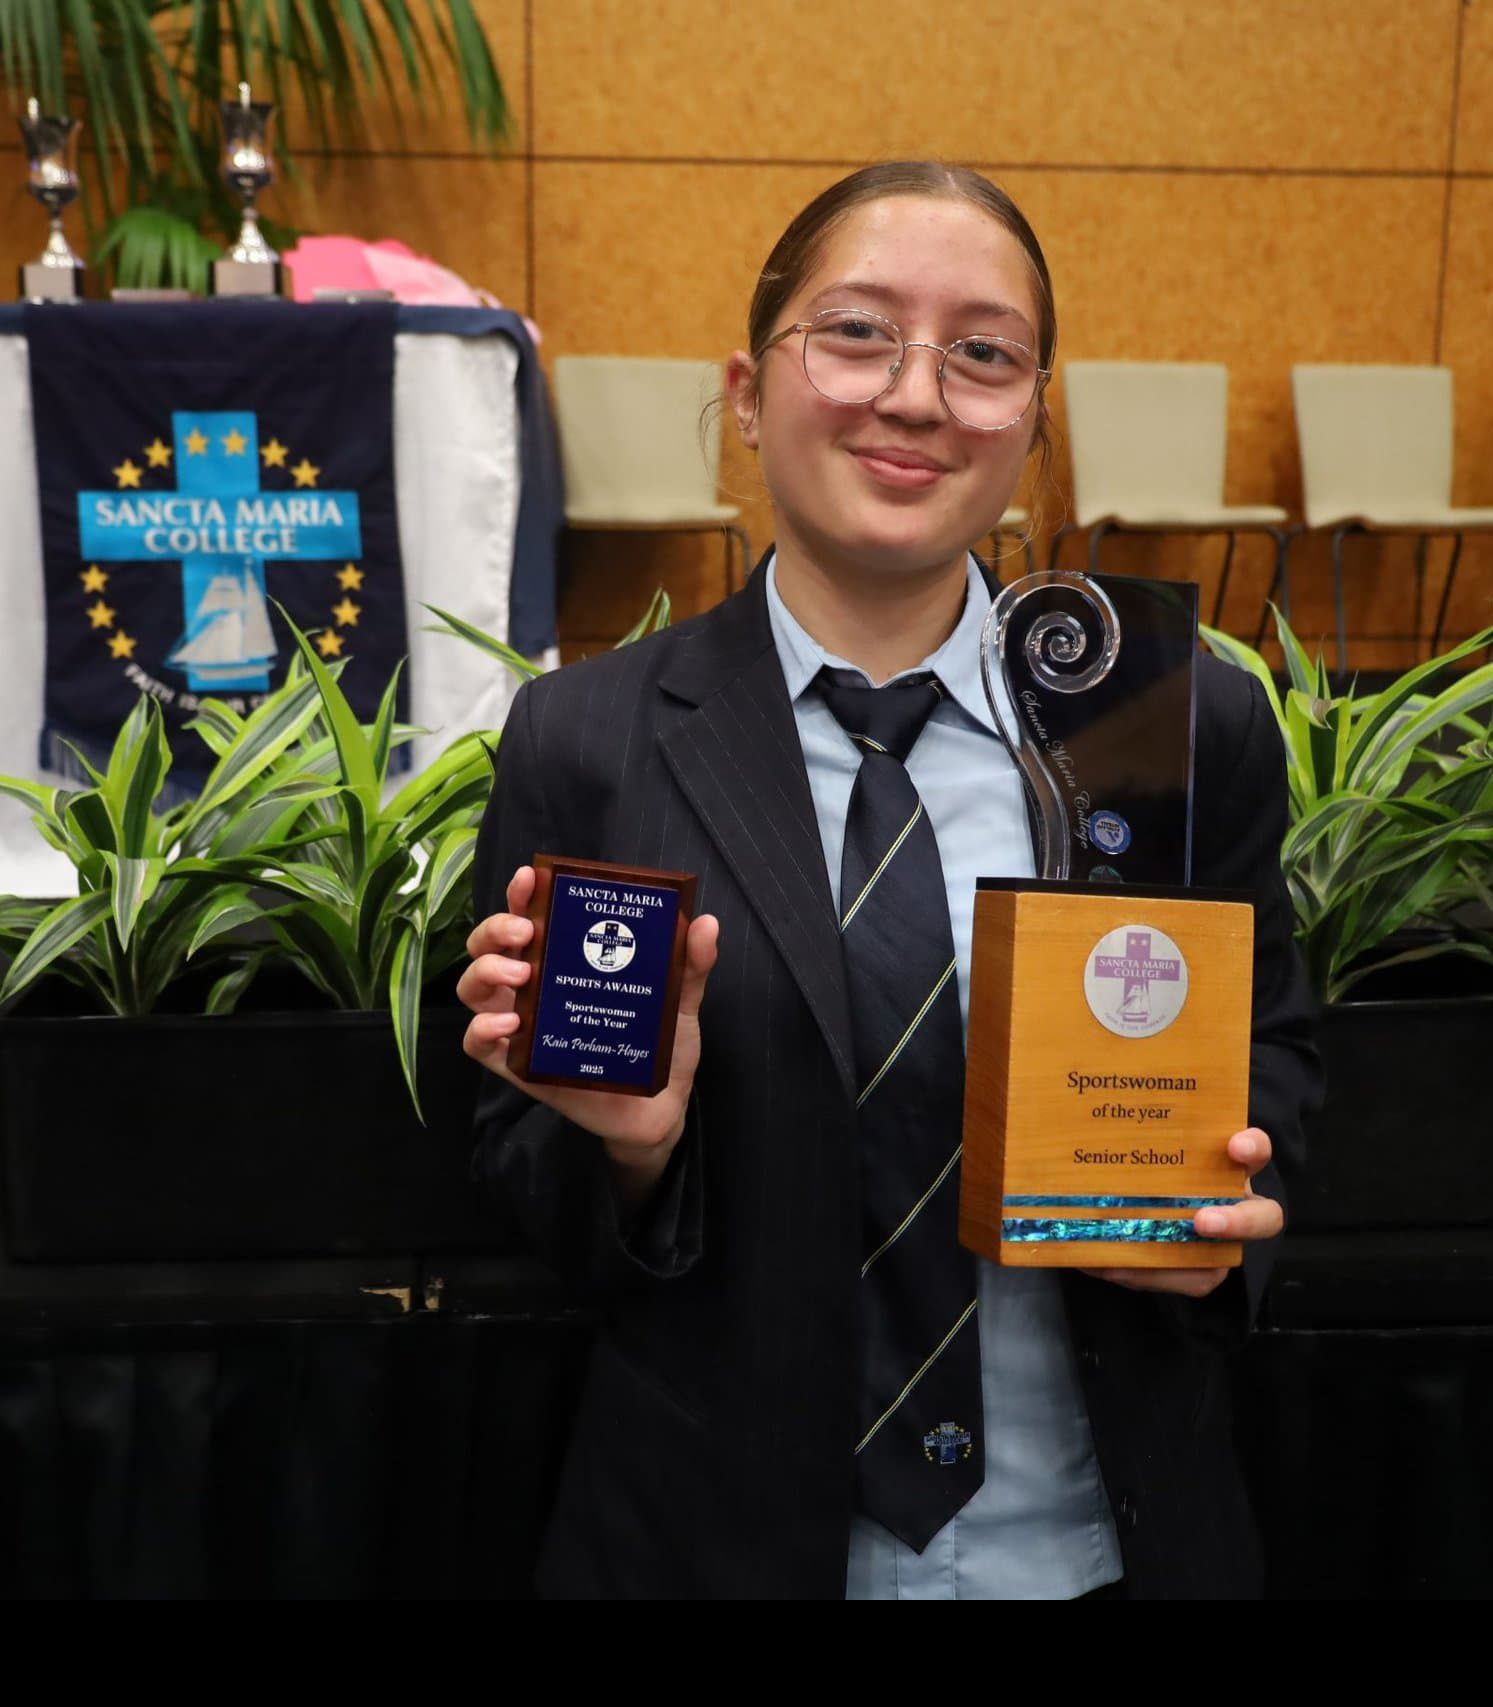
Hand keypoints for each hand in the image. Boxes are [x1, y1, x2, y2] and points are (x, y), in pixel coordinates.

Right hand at [459, 865, 719, 1187]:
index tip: (529, 878)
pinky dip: (482, 1029)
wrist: (661, 1109)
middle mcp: (535, 987)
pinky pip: (477, 1045)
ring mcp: (522, 1025)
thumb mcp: (680, 1000)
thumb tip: (706, 923)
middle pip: (488, 946)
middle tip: (526, 932)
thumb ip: (691, 964)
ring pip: (473, 988)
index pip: (529, 917)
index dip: (521, 894)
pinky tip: (510, 1024)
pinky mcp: (517, 1066)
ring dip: (486, 972)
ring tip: (521, 975)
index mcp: (564, 960)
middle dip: (495, 929)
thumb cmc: (662, 1047)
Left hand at [1079, 1127, 1282, 1298]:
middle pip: (1264, 1217)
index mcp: (1227, 1164)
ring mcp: (1224, 1241)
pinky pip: (1188, 1281)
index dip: (1252, 1147)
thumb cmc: (1150, 1161)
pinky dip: (1146, 1276)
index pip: (1255, 1150)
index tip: (1234, 1146)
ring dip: (1178, 1263)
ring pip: (1225, 1260)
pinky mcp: (1205, 1269)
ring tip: (1127, 1262)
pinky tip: (1107, 1265)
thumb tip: (1073, 1121)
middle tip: (1202, 1221)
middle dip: (1237, 1221)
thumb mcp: (1145, 1144)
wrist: (1144, 1199)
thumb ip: (1129, 1137)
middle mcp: (1234, 1202)